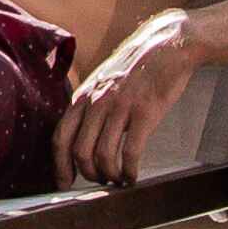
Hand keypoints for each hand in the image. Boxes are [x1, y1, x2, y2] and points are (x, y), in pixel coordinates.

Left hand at [56, 11, 206, 183]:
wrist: (168, 45)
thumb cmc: (137, 67)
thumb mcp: (103, 82)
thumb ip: (90, 106)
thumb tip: (81, 136)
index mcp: (84, 96)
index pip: (61, 137)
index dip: (60, 165)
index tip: (64, 183)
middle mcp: (97, 102)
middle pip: (79, 151)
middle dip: (88, 174)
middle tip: (100, 182)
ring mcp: (120, 107)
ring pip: (103, 155)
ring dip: (110, 175)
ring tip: (118, 180)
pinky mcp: (145, 112)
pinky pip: (131, 151)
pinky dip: (130, 170)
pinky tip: (133, 175)